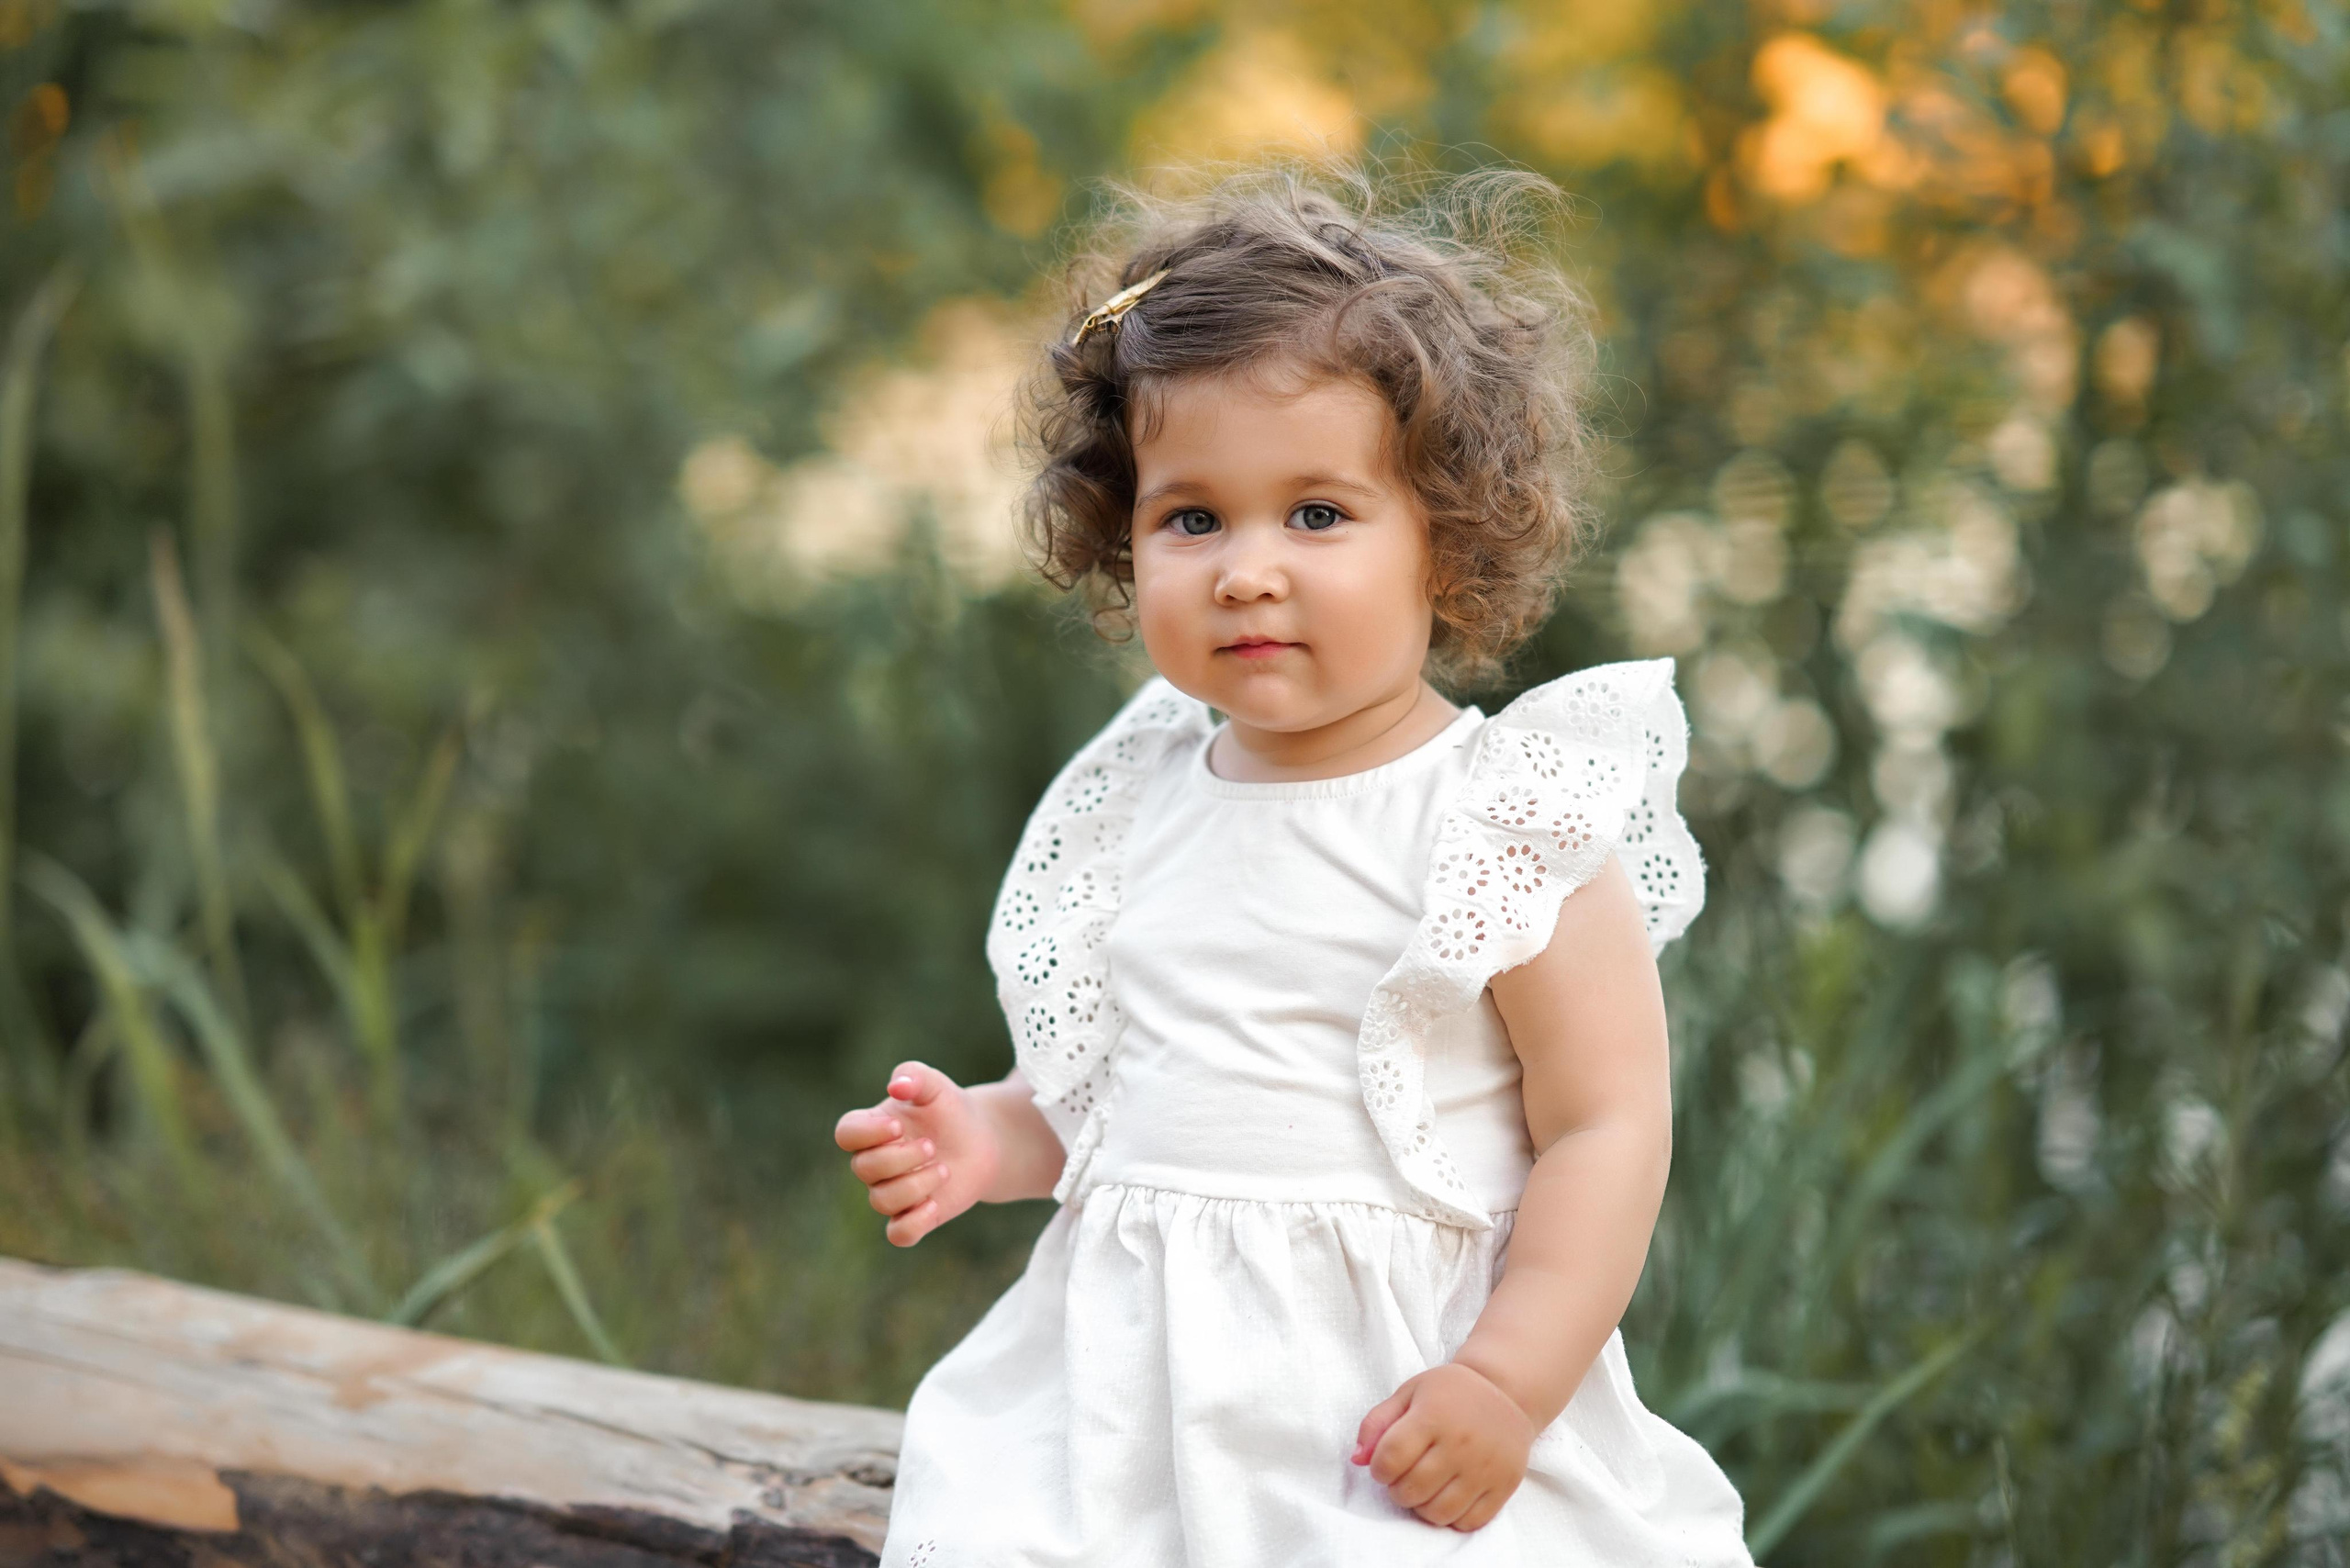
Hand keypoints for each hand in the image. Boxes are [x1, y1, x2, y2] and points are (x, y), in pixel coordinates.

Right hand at [833, 1061, 998, 1245]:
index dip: (867, 1134)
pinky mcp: (913, 1216)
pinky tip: (934, 1205)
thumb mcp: (936, 1085)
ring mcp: (892, 1191)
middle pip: (864, 1169)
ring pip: (881, 1201)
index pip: (845, 1134)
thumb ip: (914, 1076)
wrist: (981, 1140)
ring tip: (944, 1170)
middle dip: (901, 1159)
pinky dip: (913, 1223)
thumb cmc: (949, 1109)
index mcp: (871, 1128)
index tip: (899, 1126)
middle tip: (932, 1146)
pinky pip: (898, 1234)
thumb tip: (896, 1086)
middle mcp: (874, 1163)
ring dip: (915, 1186)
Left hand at [1352, 1362, 1536, 1530]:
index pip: (1391, 1458)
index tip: (1384, 1465)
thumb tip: (1357, 1459)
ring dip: (1421, 1507)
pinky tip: (1448, 1495)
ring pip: (1439, 1512)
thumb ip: (1377, 1423)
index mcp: (1433, 1415)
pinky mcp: (1504, 1485)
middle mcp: (1461, 1443)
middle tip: (1402, 1477)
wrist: (1506, 1391)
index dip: (1379, 1469)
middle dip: (1397, 1490)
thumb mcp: (1410, 1393)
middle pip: (1412, 1489)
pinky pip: (1469, 1521)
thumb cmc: (1450, 1393)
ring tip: (1423, 1488)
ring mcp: (1485, 1467)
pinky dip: (1452, 1517)